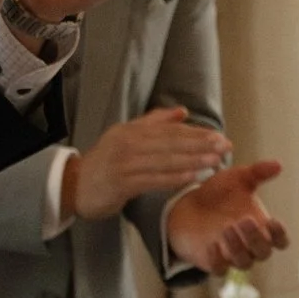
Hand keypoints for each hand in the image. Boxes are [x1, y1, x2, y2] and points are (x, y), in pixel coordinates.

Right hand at [70, 105, 232, 222]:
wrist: (73, 186)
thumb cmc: (105, 163)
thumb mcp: (126, 137)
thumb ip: (154, 123)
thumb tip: (183, 111)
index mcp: (131, 131)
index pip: (170, 130)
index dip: (196, 133)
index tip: (218, 136)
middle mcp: (127, 143)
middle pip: (170, 142)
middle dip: (200, 144)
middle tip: (224, 146)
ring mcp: (124, 163)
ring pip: (165, 160)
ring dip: (193, 160)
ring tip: (215, 161)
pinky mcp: (121, 183)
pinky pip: (153, 179)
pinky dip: (174, 177)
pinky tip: (192, 177)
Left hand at [165, 157, 287, 272]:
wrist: (188, 205)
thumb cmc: (219, 193)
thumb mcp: (238, 179)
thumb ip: (258, 173)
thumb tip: (277, 165)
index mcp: (262, 228)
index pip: (280, 241)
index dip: (279, 235)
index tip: (272, 222)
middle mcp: (250, 245)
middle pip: (263, 252)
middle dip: (256, 238)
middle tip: (244, 220)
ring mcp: (232, 255)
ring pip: (243, 262)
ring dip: (237, 248)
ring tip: (227, 228)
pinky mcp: (213, 262)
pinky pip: (220, 270)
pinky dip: (218, 260)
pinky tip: (212, 244)